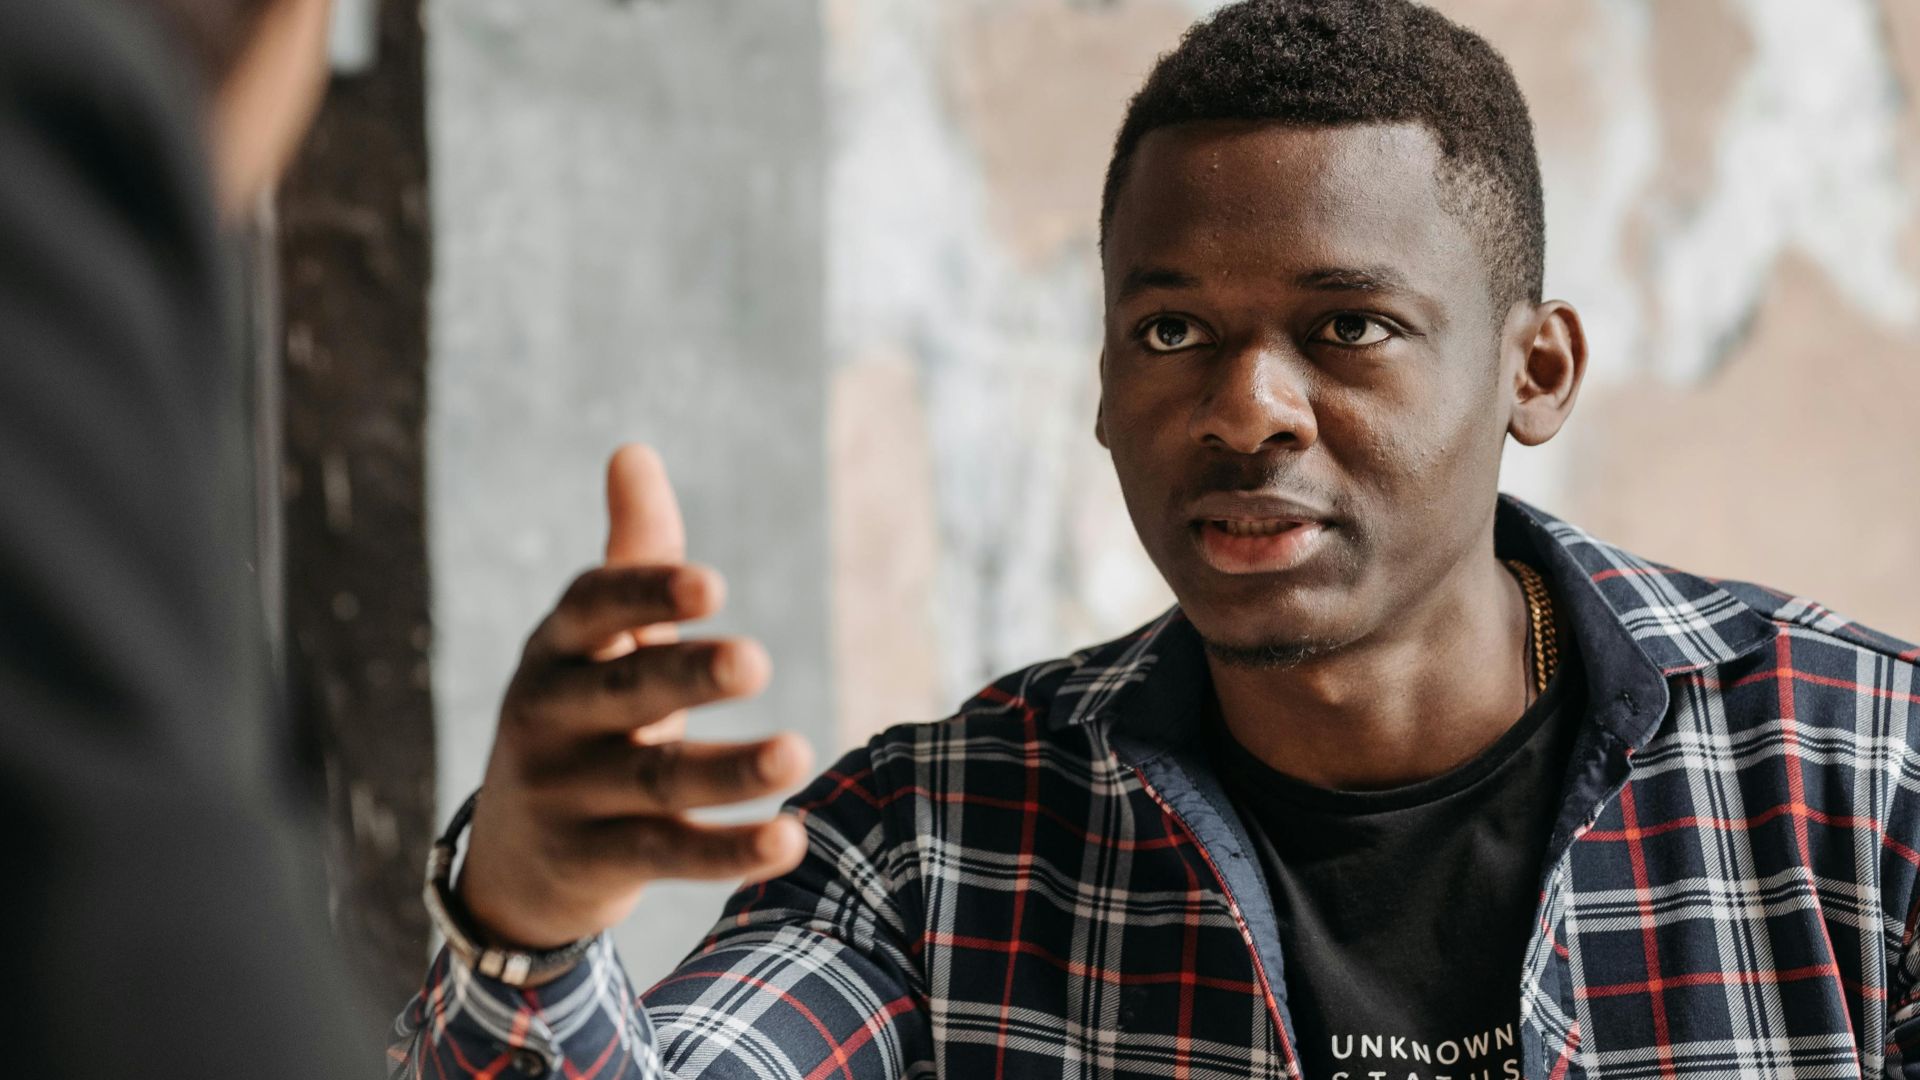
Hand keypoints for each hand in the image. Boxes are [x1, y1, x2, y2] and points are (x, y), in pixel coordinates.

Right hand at [457, 444, 813, 954]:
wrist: (513, 859)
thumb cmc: (580, 718)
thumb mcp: (595, 643)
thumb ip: (629, 556)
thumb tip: (634, 451)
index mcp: (557, 651)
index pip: (591, 611)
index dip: (646, 594)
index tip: (711, 584)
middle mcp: (552, 719)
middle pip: (626, 693)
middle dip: (688, 675)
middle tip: (755, 660)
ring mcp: (571, 796)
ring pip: (656, 781)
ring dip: (729, 770)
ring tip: (797, 752)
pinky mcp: (598, 864)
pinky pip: (669, 854)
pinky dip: (728, 850)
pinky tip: (790, 838)